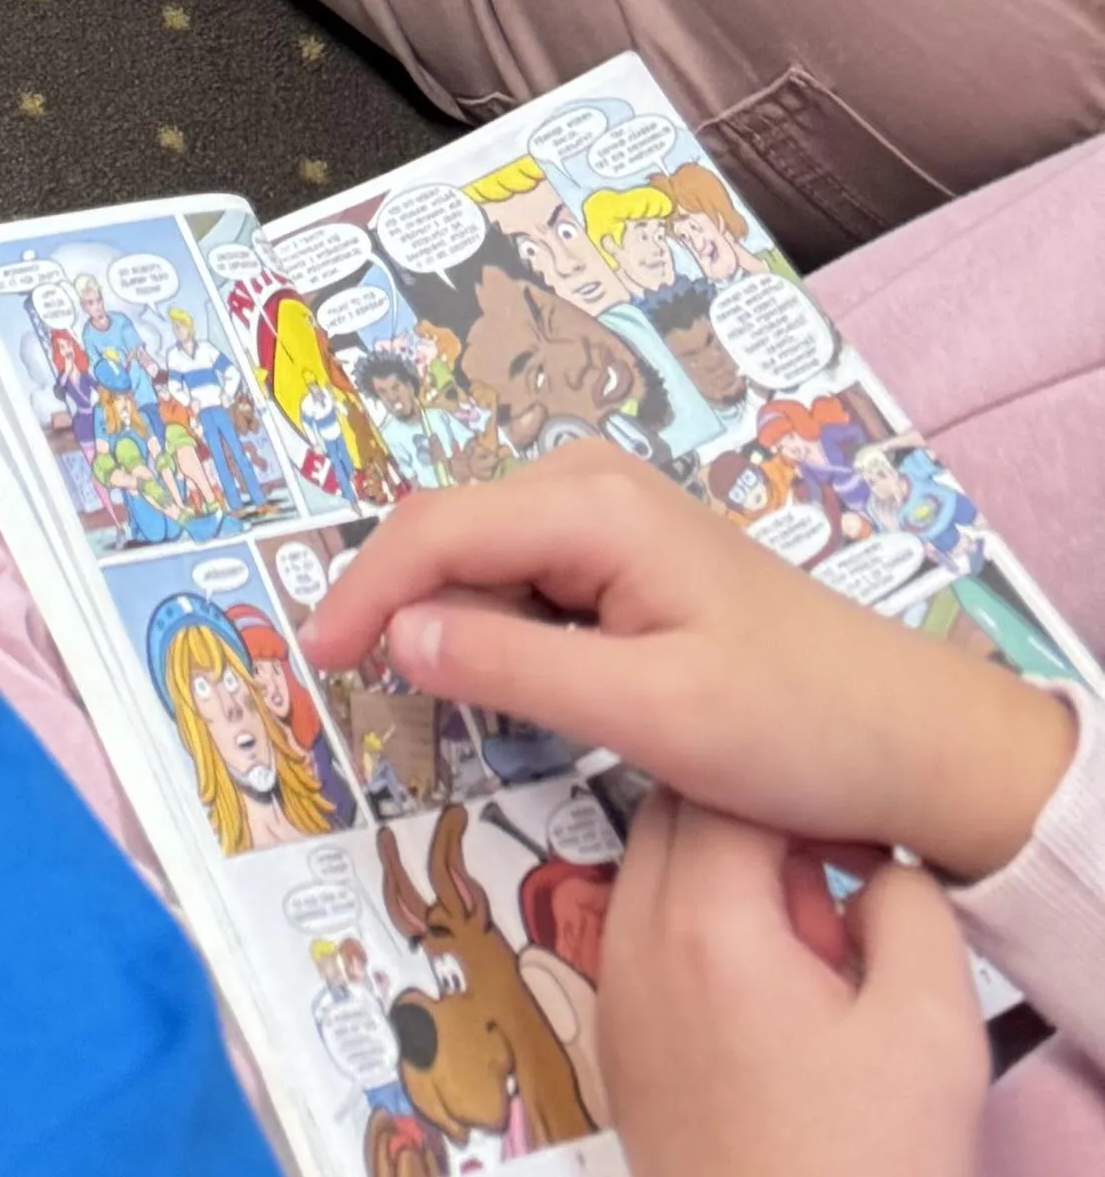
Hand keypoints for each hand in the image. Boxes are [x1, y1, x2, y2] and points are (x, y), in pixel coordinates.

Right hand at [306, 456, 1072, 882]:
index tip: (313, 663)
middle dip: (385, 597)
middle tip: (337, 677)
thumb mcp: (648, 712)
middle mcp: (590, 487)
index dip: (361, 592)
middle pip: (448, 533)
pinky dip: (485, 625)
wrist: (913, 739)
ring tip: (388, 681)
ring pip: (480, 558)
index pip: (434, 530)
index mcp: (591, 505)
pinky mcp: (624, 561)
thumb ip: (512, 666)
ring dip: (433, 612)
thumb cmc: (793, 727)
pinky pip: (523, 581)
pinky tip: (476, 676)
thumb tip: (392, 632)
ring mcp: (609, 520)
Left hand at [597, 798, 983, 1176]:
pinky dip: (697, 935)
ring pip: (646, 871)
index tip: (849, 835)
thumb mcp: (931, 1025)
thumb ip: (906, 906)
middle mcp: (631, 941)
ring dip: (719, 879)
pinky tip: (772, 1006)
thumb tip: (870, 861)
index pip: (718, 779)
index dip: (791, 787)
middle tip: (828, 889)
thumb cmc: (867, 1162)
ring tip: (809, 954)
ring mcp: (613, 995)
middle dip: (745, 821)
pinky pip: (642, 939)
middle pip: (666, 812)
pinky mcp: (617, 1046)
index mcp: (701, 919)